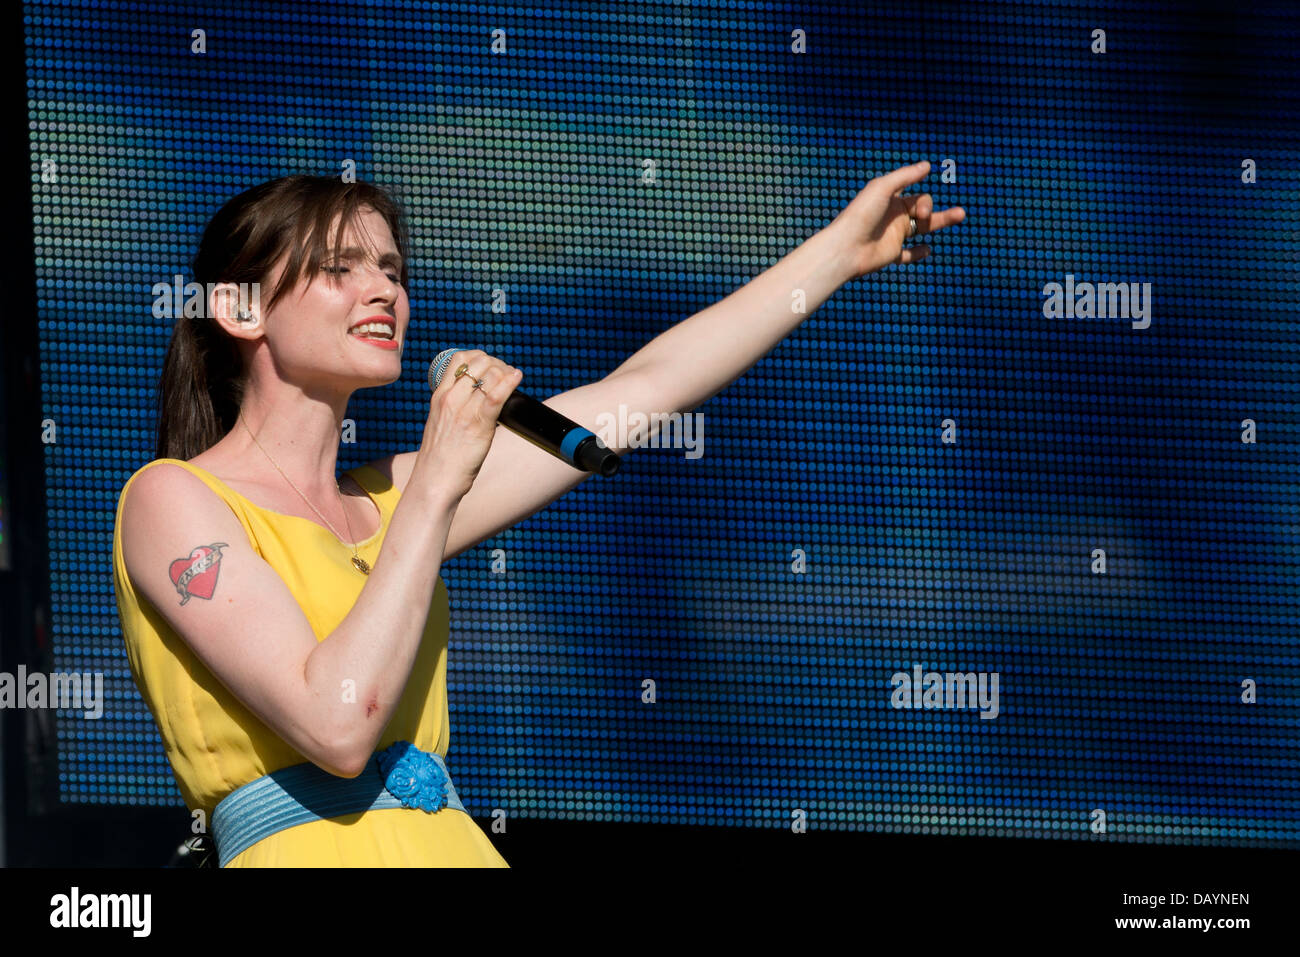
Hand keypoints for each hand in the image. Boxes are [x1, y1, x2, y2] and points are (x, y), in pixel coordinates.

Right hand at [411, 350, 523, 503]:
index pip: (459, 359)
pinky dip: (510, 383)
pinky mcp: (479, 425)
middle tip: (506, 375)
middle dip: (497, 363)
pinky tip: (518, 378)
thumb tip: (477, 401)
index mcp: (440, 396)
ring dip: (506, 373)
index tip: (491, 366)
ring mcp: (464, 411)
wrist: (435, 480)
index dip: (480, 356)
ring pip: (489, 375)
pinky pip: (496, 396)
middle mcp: (450, 399)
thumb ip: (453, 409)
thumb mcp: (440, 424)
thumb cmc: (440, 457)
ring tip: (513, 380)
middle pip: (478, 362)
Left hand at [827, 160, 965, 279]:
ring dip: (942, 222)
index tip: (921, 210)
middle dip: (940, 212)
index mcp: (892, 200)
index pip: (918, 197)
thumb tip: (927, 165)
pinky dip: (919, 253)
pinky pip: (908, 254)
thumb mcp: (882, 188)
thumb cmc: (861, 215)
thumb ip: (905, 176)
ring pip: (922, 230)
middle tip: (959, 214)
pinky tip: (928, 249)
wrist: (846, 247)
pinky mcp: (891, 254)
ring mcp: (894, 236)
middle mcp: (894, 217)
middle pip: (924, 211)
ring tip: (960, 215)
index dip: (926, 202)